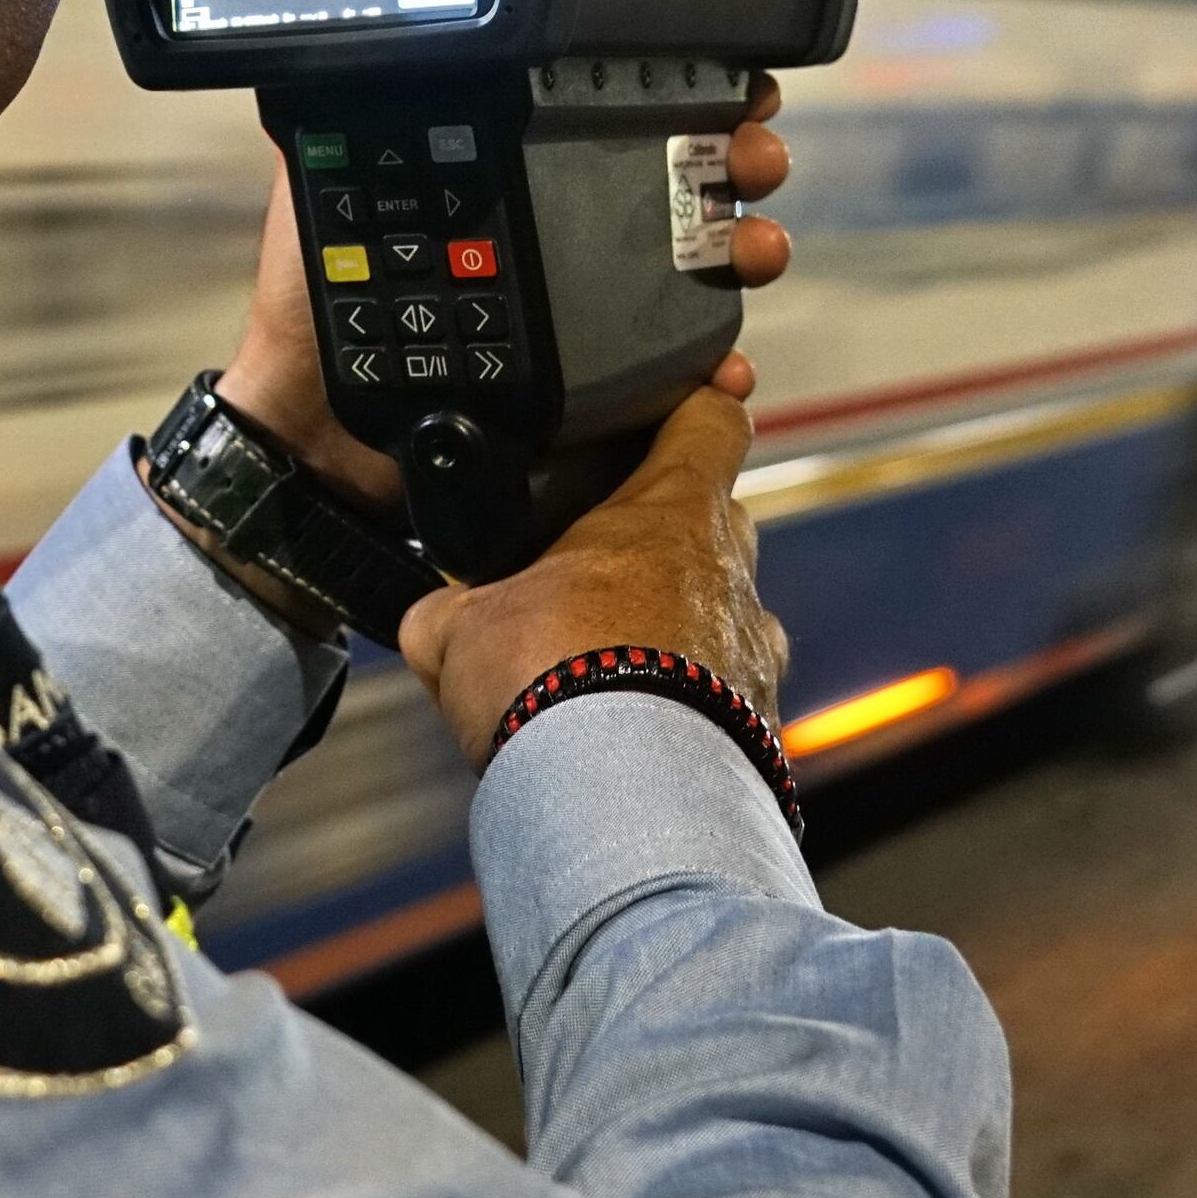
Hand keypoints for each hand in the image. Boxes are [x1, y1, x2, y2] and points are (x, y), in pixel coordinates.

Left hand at [211, 77, 798, 511]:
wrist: (322, 440)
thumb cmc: (321, 318)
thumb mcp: (326, 202)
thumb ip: (352, 128)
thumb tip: (362, 46)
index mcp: (526, 183)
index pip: (618, 120)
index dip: (685, 92)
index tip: (730, 75)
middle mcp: (575, 242)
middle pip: (685, 185)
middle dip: (739, 158)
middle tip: (750, 155)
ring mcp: (598, 318)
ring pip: (703, 271)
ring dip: (748, 250)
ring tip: (751, 250)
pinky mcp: (606, 395)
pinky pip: (684, 379)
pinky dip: (720, 373)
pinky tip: (726, 368)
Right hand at [395, 385, 784, 763]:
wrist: (616, 795)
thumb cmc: (551, 681)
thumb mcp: (460, 627)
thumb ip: (452, 608)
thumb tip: (436, 617)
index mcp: (670, 511)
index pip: (712, 418)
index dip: (698, 403)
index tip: (687, 401)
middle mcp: (729, 573)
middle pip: (716, 522)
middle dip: (662, 541)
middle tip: (598, 571)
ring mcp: (752, 651)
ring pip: (722, 615)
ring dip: (677, 631)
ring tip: (609, 669)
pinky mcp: (760, 725)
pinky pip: (726, 696)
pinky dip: (688, 706)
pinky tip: (632, 734)